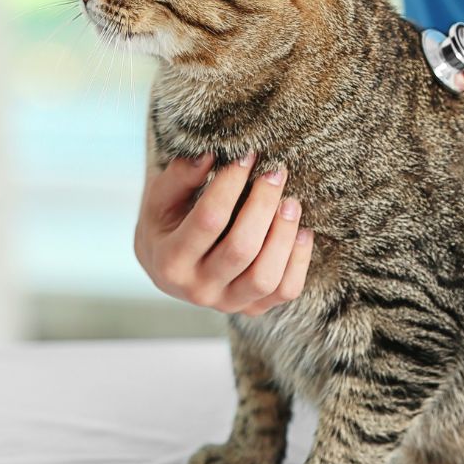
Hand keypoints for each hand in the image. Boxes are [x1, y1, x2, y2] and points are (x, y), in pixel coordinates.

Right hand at [134, 153, 313, 315]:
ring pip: (265, 277)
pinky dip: (299, 261)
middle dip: (264, 204)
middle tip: (275, 172)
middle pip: (241, 249)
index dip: (231, 184)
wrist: (167, 263)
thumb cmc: (167, 222)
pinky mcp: (252, 308)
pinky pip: (286, 291)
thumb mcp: (161, 197)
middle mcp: (197, 289)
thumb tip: (210, 155)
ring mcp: (226, 303)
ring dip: (284, 234)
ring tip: (291, 201)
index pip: (209, 219)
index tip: (247, 156)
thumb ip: (180, 175)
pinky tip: (302, 231)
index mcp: (169, 261)